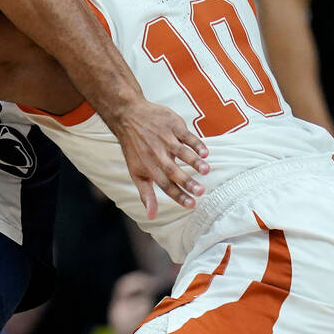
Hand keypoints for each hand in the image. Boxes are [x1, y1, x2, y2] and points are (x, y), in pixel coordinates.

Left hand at [109, 99, 209, 219]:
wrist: (127, 116)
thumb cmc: (134, 149)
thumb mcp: (136, 172)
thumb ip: (146, 194)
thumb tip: (151, 216)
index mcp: (149, 167)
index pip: (164, 185)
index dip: (177, 195)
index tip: (191, 204)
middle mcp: (156, 154)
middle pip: (172, 170)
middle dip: (186, 181)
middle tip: (201, 191)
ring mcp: (165, 139)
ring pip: (181, 152)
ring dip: (194, 161)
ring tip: (206, 170)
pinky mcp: (173, 126)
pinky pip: (186, 135)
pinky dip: (196, 143)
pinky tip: (205, 152)